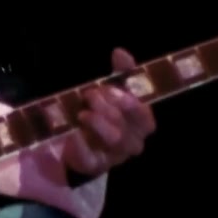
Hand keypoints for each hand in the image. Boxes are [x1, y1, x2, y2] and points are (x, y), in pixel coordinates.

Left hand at [64, 48, 157, 177]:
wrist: (83, 145)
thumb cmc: (106, 115)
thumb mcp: (114, 93)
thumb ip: (121, 73)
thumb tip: (120, 52)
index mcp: (142, 124)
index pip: (144, 115)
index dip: (129, 102)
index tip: (110, 88)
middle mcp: (133, 142)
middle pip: (126, 127)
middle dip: (109, 109)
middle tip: (90, 96)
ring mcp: (115, 156)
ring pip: (114, 140)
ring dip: (98, 123)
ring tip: (82, 113)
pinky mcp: (95, 165)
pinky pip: (90, 157)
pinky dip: (81, 144)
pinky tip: (73, 133)